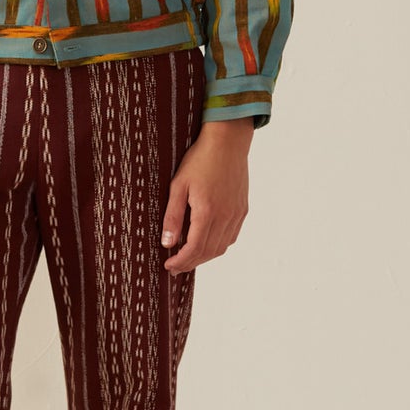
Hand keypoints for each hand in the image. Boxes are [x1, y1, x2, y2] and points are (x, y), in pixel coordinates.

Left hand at [160, 118, 251, 272]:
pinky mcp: (242, 209)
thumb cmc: (200, 160)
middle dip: (190, 263)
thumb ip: (173, 216)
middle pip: (209, 252)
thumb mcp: (178, 185)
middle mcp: (225, 216)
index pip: (194, 248)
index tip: (168, 266)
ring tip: (188, 257)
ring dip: (204, 257)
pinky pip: (231, 236)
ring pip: (222, 247)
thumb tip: (167, 243)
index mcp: (207, 211)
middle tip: (175, 267)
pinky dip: (218, 245)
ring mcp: (236, 214)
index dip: (181, 261)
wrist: (228, 142)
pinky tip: (207, 243)